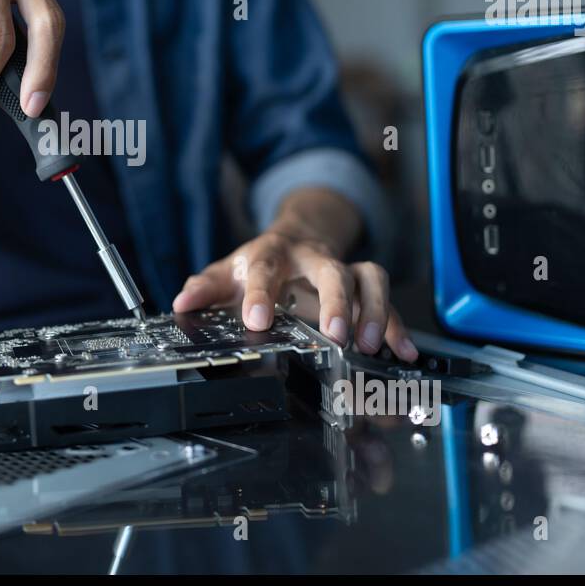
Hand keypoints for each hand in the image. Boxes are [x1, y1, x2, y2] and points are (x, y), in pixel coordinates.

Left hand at [171, 231, 417, 361]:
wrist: (299, 234)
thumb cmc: (261, 261)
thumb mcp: (228, 271)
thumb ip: (205, 288)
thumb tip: (182, 303)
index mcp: (271, 254)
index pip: (264, 269)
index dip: (259, 293)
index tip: (257, 319)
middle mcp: (312, 258)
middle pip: (330, 271)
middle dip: (337, 302)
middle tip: (337, 335)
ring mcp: (343, 268)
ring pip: (369, 278)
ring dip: (374, 311)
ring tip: (370, 344)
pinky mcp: (365, 284)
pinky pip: (387, 301)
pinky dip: (398, 326)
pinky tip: (403, 351)